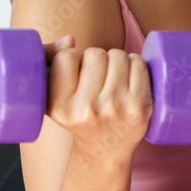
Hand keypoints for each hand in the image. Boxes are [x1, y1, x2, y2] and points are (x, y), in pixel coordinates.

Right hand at [42, 34, 153, 160]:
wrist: (105, 151)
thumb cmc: (78, 115)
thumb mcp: (53, 98)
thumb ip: (51, 63)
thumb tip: (70, 39)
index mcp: (60, 107)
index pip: (66, 57)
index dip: (74, 59)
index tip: (77, 74)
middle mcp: (87, 110)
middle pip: (94, 53)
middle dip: (97, 60)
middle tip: (98, 78)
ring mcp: (116, 108)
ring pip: (117, 55)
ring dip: (116, 60)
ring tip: (112, 78)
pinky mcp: (140, 106)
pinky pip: (138, 62)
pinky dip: (134, 63)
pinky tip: (128, 78)